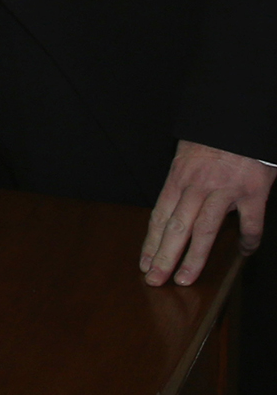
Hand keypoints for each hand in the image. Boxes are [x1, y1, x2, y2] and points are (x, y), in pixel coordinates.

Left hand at [139, 140, 274, 286]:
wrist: (237, 116)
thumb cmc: (212, 138)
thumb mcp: (186, 158)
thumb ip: (181, 185)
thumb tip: (172, 212)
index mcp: (177, 179)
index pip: (158, 217)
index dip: (150, 243)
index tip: (144, 264)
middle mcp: (196, 186)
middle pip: (175, 227)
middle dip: (163, 257)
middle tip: (155, 280)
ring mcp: (224, 189)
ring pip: (205, 230)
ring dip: (194, 258)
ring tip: (185, 279)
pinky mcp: (252, 190)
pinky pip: (250, 222)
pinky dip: (248, 240)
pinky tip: (244, 253)